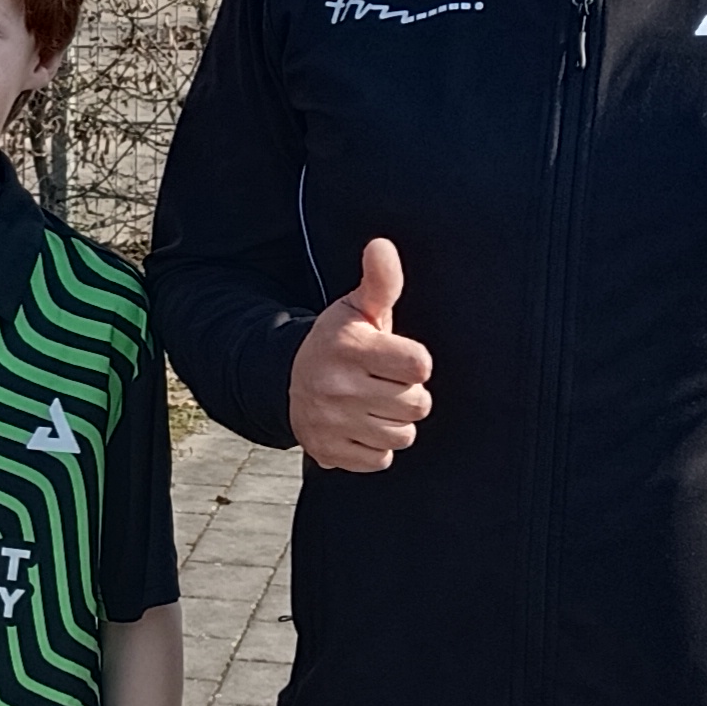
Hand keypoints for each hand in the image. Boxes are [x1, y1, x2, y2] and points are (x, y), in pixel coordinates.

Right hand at [290, 238, 429, 472]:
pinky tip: (361, 426)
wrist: (287, 380)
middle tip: (385, 382)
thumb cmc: (339, 341)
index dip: (415, 362)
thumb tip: (382, 246)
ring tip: (373, 404)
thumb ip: (380, 281)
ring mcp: (332, 422)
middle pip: (417, 404)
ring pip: (403, 434)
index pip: (420, 365)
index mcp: (351, 347)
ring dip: (395, 422)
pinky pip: (382, 459)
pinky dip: (377, 446)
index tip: (399, 358)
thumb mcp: (358, 308)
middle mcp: (338, 386)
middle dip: (408, 394)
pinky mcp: (328, 452)